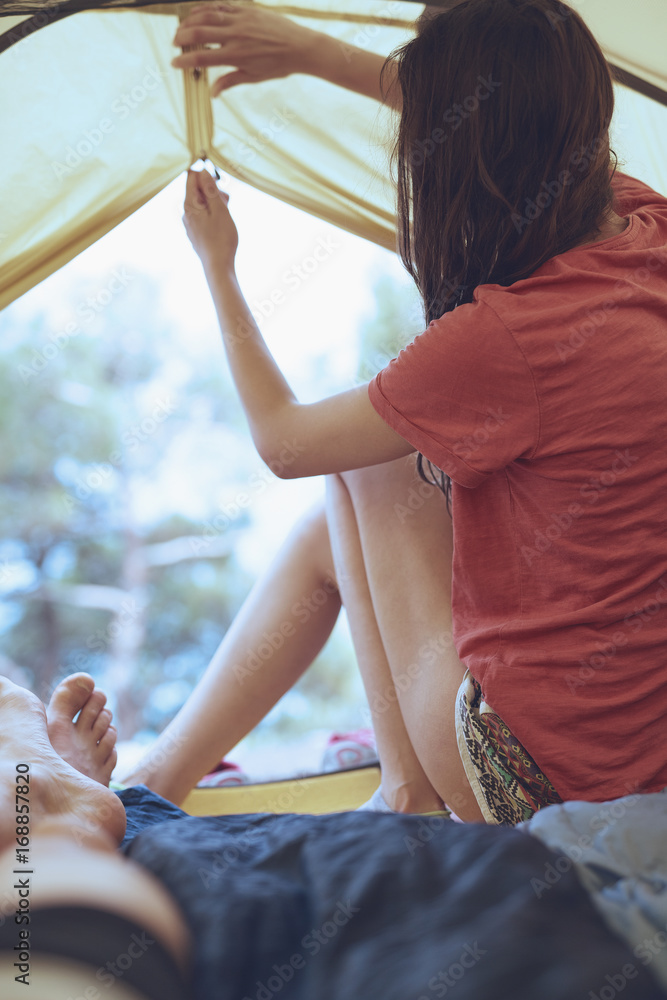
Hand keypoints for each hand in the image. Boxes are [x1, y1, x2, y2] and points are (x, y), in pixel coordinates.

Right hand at [172, 3, 317, 96]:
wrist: (300, 46)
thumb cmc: (278, 65)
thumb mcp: (253, 77)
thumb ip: (230, 81)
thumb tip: (212, 92)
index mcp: (236, 55)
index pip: (202, 57)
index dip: (184, 61)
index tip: (174, 64)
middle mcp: (235, 35)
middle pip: (199, 32)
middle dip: (181, 37)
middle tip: (174, 43)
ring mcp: (240, 20)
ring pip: (206, 15)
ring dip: (190, 21)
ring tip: (182, 28)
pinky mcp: (246, 10)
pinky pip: (220, 6)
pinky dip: (205, 8)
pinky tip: (197, 13)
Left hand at [182, 169, 237, 271]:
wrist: (218, 266)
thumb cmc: (221, 238)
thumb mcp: (220, 210)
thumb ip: (210, 190)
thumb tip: (202, 171)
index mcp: (190, 204)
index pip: (191, 177)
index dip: (205, 174)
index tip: (219, 181)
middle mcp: (186, 213)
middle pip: (197, 190)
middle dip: (213, 190)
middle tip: (227, 200)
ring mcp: (190, 224)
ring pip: (201, 203)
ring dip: (214, 202)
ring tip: (226, 212)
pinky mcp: (195, 232)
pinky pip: (202, 215)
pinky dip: (212, 213)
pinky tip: (221, 223)